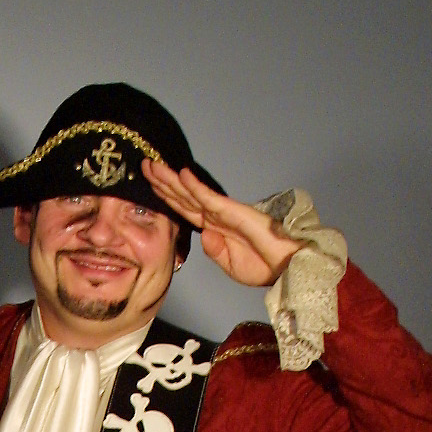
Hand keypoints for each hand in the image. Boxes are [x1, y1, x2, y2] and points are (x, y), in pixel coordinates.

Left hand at [142, 159, 299, 287]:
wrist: (286, 266)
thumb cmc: (263, 265)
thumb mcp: (230, 264)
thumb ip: (215, 251)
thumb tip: (204, 236)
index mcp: (213, 229)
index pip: (184, 209)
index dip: (166, 197)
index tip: (149, 186)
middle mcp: (215, 216)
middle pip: (183, 197)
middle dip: (162, 181)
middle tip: (144, 166)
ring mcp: (223, 212)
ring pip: (191, 193)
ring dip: (170, 179)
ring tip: (152, 165)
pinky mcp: (233, 212)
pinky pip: (209, 198)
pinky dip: (195, 187)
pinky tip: (181, 175)